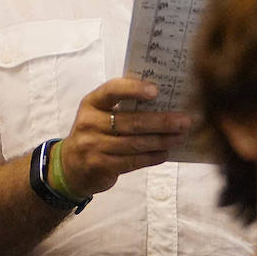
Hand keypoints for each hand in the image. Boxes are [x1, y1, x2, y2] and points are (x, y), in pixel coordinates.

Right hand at [56, 77, 191, 196]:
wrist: (70, 166)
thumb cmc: (95, 132)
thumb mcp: (100, 114)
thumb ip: (123, 106)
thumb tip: (165, 102)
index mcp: (92, 102)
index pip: (112, 90)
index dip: (133, 89)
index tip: (156, 91)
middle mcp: (89, 123)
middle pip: (131, 121)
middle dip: (162, 121)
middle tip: (185, 120)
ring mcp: (93, 146)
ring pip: (135, 143)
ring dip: (162, 140)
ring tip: (181, 137)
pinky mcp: (100, 165)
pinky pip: (132, 161)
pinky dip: (152, 157)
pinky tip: (165, 153)